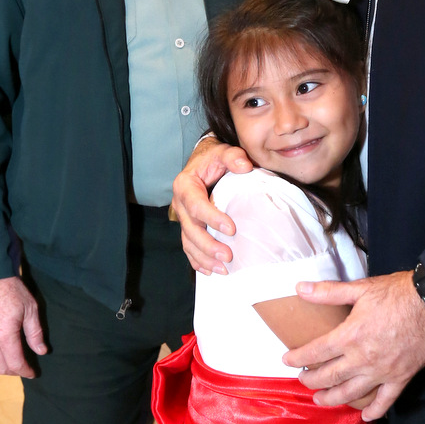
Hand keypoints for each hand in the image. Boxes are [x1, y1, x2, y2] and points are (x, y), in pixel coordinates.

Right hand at [0, 277, 46, 377]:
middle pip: (0, 367)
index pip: (16, 364)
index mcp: (5, 337)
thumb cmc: (11, 290)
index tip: (33, 373)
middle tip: (24, 367)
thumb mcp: (30, 309)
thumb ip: (35, 333)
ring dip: (0, 364)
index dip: (26, 371)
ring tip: (11, 360)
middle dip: (14, 371)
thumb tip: (41, 351)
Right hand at [171, 137, 251, 272]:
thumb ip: (233, 156)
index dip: (212, 218)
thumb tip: (245, 166)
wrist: (203, 162)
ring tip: (223, 270)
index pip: (196, 205)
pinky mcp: (188, 227)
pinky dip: (198, 261)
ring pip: (188, 242)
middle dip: (208, 245)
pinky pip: (189, 247)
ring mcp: (183, 218)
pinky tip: (210, 271)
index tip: (232, 229)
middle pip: (190, 230)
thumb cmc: (213, 158)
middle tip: (228, 256)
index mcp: (185, 186)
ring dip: (204, 258)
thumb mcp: (222, 151)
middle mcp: (180, 204)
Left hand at [283, 271, 424, 420]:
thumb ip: (328, 292)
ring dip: (332, 399)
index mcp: (350, 336)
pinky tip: (365, 416)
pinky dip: (374, 411)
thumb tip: (299, 289)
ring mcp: (382, 372)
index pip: (315, 352)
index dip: (298, 358)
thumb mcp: (361, 288)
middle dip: (311, 380)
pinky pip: (385, 400)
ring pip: (351, 393)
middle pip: (329, 377)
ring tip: (320, 400)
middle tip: (302, 380)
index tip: (286, 360)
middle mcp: (362, 359)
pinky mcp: (401, 378)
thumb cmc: (397, 294)